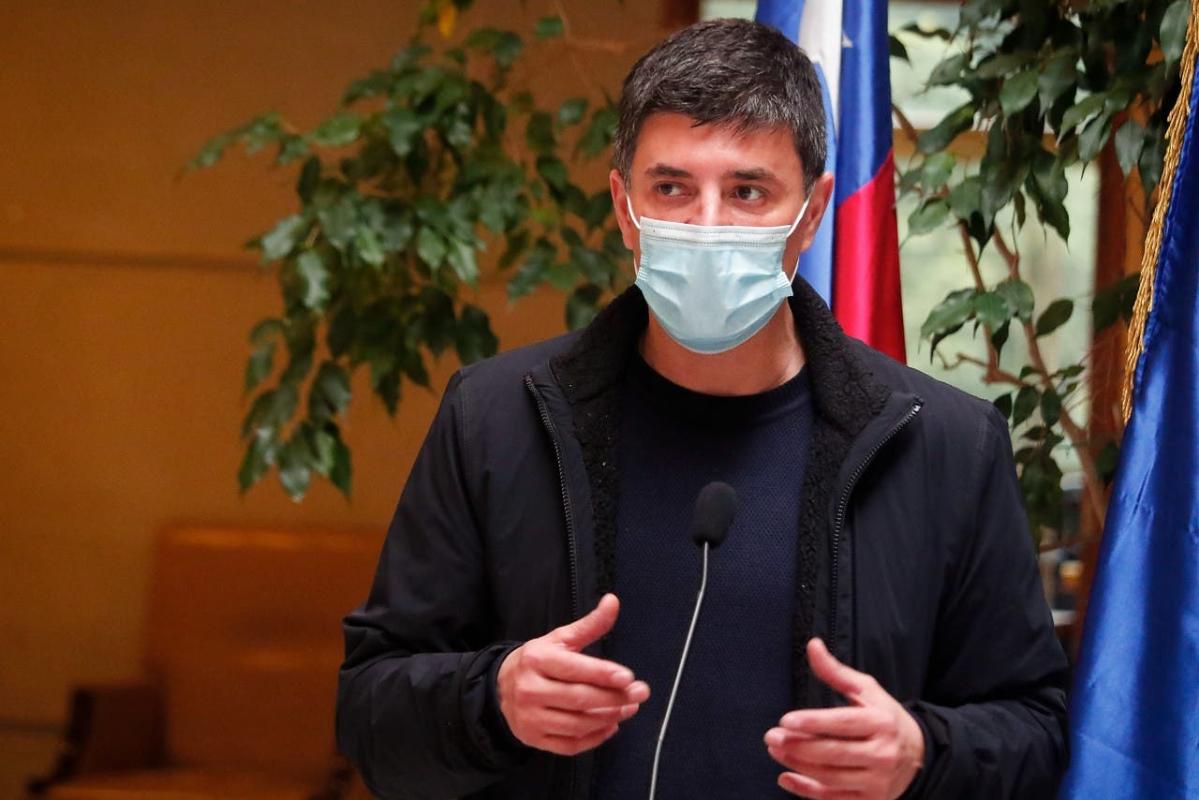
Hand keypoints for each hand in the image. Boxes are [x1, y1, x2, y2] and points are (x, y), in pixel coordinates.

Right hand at [497, 593, 649, 755]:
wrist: (499, 688)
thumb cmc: (537, 661)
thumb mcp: (559, 638)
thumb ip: (590, 624)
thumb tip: (613, 601)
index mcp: (537, 659)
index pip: (575, 669)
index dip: (603, 674)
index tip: (628, 677)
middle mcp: (530, 689)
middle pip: (579, 698)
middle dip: (614, 697)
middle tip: (639, 694)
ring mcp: (531, 717)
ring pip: (578, 723)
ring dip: (609, 717)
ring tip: (629, 708)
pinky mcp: (534, 738)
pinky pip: (570, 744)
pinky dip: (595, 738)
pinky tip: (611, 726)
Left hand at [764, 638, 923, 799]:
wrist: (919, 755)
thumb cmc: (885, 717)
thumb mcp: (867, 690)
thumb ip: (836, 672)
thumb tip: (812, 645)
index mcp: (881, 723)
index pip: (843, 723)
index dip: (813, 722)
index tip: (785, 720)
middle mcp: (882, 754)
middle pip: (833, 753)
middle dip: (798, 746)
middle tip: (771, 737)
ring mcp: (877, 781)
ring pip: (830, 777)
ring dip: (798, 765)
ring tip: (775, 751)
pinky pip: (833, 799)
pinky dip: (806, 791)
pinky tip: (785, 778)